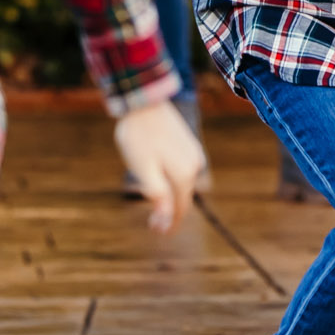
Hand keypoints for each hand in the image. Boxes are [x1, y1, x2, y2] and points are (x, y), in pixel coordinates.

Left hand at [115, 99, 205, 232]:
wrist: (143, 101)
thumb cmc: (139, 136)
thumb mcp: (144, 169)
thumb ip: (157, 194)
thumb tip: (166, 219)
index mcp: (184, 175)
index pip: (181, 209)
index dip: (170, 224)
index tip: (158, 233)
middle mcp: (195, 165)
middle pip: (183, 197)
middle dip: (170, 212)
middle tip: (153, 224)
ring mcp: (193, 153)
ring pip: (183, 183)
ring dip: (171, 196)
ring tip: (155, 205)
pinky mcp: (188, 143)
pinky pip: (182, 170)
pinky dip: (172, 181)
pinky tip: (160, 179)